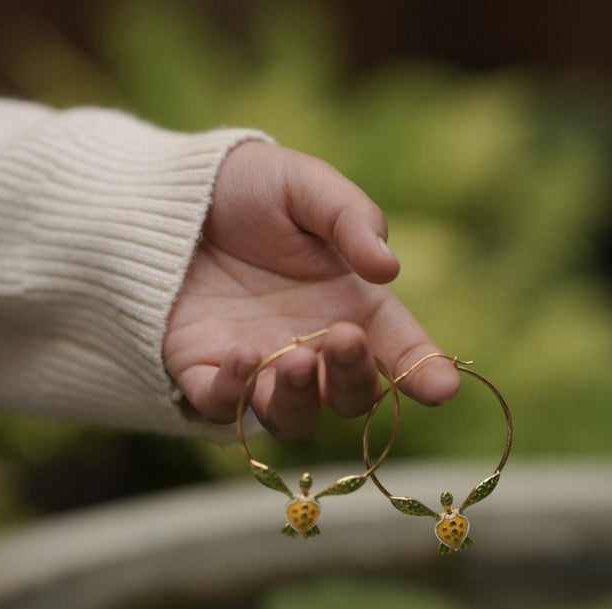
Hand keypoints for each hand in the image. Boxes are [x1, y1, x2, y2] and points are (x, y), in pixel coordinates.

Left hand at [163, 141, 459, 439]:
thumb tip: (388, 267)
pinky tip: (241, 353)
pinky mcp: (206, 373)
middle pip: (350, 396)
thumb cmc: (249, 188)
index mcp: (351, 304)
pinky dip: (236, 393)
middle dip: (354, 378)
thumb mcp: (305, 185)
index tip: (442, 388)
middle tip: (344, 336)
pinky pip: (225, 406)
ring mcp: (262, 365)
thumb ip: (351, 219)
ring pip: (295, 418)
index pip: (399, 349)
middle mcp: (313, 345)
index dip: (425, 371)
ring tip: (297, 358)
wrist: (169, 196)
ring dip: (302, 399)